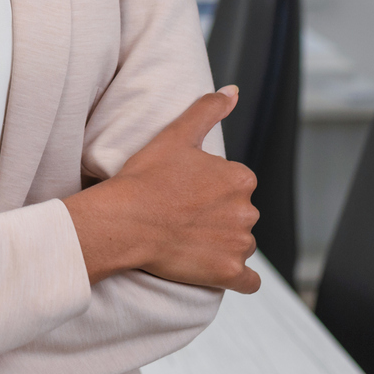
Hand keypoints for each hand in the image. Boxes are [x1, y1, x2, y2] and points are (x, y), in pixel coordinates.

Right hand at [60, 87, 262, 294]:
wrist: (125, 220)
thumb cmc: (145, 178)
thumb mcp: (177, 135)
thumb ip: (208, 109)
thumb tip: (233, 91)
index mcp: (240, 178)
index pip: (236, 185)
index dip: (211, 190)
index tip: (187, 194)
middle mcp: (247, 210)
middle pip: (239, 215)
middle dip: (220, 217)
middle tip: (185, 218)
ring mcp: (239, 244)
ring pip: (242, 245)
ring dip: (224, 246)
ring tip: (190, 242)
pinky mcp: (228, 272)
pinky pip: (248, 282)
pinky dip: (239, 278)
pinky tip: (220, 271)